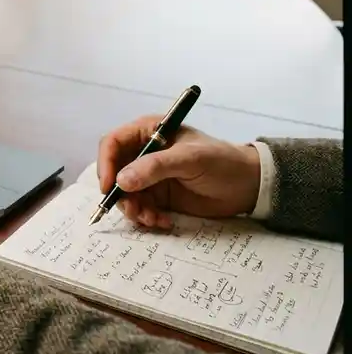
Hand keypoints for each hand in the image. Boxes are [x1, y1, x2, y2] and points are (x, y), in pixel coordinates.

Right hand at [97, 115, 261, 229]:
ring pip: (125, 194)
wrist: (249, 186)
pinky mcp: (158, 196)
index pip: (113, 144)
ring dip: (134, 209)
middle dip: (121, 194)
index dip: (105, 164)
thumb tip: (121, 181)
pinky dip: (147, 217)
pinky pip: (140, 208)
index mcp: (148, 132)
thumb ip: (154, 168)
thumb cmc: (221, 162)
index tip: (108, 186)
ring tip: (154, 219)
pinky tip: (164, 221)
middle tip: (134, 210)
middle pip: (114, 172)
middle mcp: (143, 153)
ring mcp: (149, 177)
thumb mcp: (189, 159)